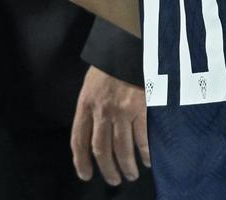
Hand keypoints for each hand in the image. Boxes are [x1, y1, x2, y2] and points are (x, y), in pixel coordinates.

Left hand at [70, 65, 149, 185]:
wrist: (129, 45)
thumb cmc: (110, 65)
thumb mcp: (91, 85)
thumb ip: (91, 108)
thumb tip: (94, 132)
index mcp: (85, 104)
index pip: (79, 140)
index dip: (80, 162)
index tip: (86, 175)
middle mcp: (101, 111)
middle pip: (101, 149)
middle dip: (107, 169)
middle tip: (114, 180)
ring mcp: (121, 111)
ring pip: (122, 148)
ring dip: (126, 166)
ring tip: (131, 175)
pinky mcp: (141, 108)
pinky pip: (142, 138)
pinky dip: (145, 153)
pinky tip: (147, 160)